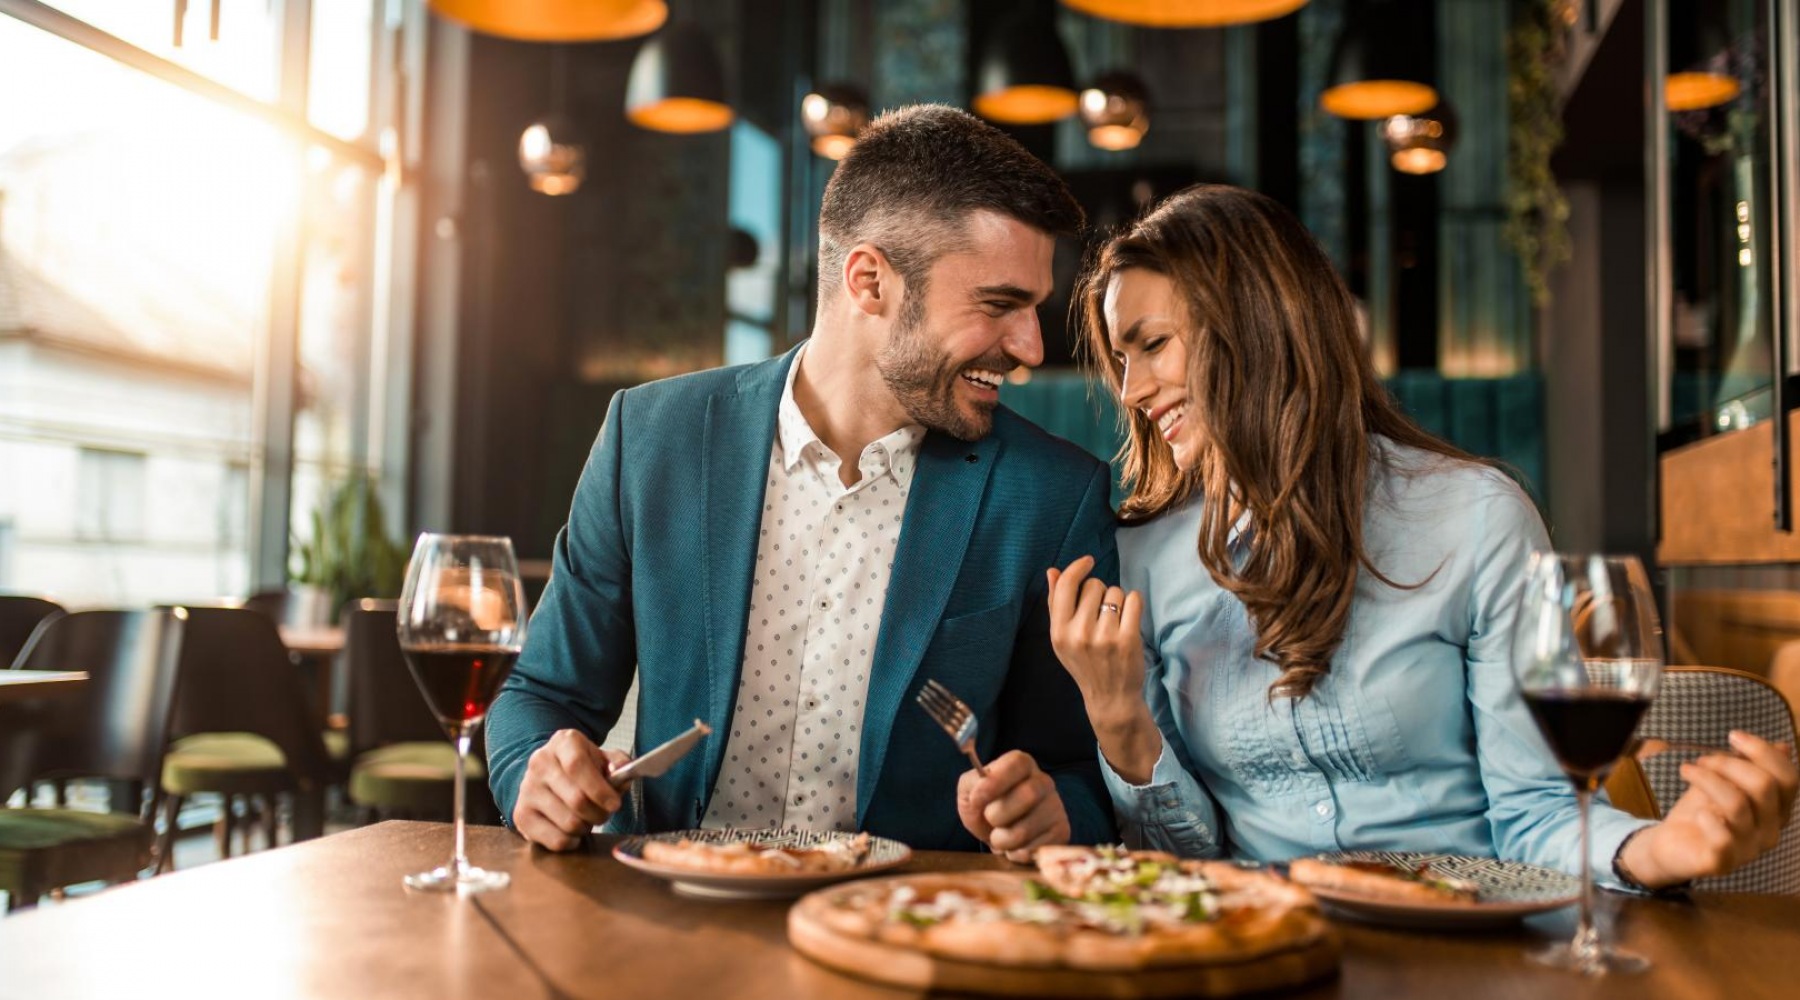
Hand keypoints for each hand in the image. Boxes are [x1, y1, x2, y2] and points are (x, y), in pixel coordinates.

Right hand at [511, 729, 631, 850]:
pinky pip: (556, 840)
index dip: (599, 789)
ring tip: (586, 818)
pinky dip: (572, 841)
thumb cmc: (584, 770)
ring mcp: (527, 789)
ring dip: (586, 827)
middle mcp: (540, 762)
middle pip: (576, 799)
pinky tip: (573, 831)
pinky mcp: (521, 815)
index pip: (577, 765)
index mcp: (563, 743)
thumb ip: (619, 764)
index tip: (615, 804)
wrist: (549, 777)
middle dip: (599, 813)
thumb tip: (619, 774)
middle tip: (604, 813)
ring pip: (568, 823)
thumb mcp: (604, 759)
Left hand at [956, 750, 1069, 862]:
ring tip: (999, 836)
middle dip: (997, 815)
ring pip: (1027, 829)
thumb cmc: (985, 807)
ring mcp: (1056, 807)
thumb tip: (979, 793)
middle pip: (1028, 795)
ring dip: (1003, 839)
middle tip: (990, 820)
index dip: (996, 781)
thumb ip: (970, 784)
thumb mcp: (970, 790)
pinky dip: (1016, 853)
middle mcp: (1044, 781)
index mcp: (1022, 764)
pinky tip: (1014, 846)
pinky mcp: (1061, 832)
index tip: (977, 798)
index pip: (1017, 763)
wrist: (999, 834)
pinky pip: (1035, 849)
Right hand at [1047, 556, 1159, 781]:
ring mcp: (1105, 637)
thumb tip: (1053, 571)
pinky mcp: (1128, 639)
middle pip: (1094, 586)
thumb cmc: (1085, 664)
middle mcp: (1079, 633)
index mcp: (1059, 632)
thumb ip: (1055, 604)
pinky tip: (1129, 618)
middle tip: (1101, 615)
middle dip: (1100, 593)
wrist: (1110, 698)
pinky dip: (1134, 604)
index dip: (1078, 568)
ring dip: (1118, 601)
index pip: (1066, 585)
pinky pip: (1134, 599)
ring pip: (1115, 592)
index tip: (1088, 561)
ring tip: (1115, 622)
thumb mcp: (1062, 639)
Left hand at [1620, 731, 1797, 887]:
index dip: (1764, 751)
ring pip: (1737, 804)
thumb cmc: (1701, 810)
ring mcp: (1749, 849)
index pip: (1789, 778)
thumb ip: (1750, 766)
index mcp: (1776, 810)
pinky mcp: (1723, 862)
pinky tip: (1697, 812)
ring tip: (1687, 770)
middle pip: (1765, 786)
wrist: (1670, 845)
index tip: (1732, 735)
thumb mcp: (1724, 781)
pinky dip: (1706, 817)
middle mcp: (1770, 830)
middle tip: (1703, 760)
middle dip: (1729, 763)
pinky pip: (1722, 836)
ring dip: (1707, 779)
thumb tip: (1783, 746)